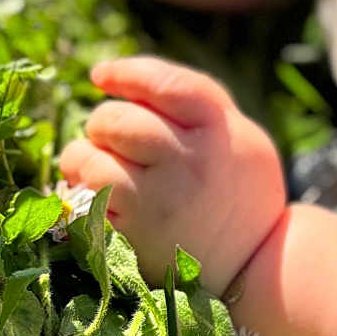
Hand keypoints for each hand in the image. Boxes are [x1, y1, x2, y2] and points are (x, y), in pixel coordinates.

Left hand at [58, 56, 288, 292]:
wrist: (255, 262)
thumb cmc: (242, 189)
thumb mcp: (241, 135)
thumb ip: (197, 105)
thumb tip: (124, 79)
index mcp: (218, 129)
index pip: (162, 84)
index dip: (125, 73)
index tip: (102, 75)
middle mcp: (188, 162)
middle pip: (119, 121)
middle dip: (102, 121)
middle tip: (107, 131)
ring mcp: (158, 202)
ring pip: (90, 161)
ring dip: (81, 157)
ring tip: (91, 161)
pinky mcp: (133, 237)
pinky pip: (85, 203)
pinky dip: (81, 194)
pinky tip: (95, 193)